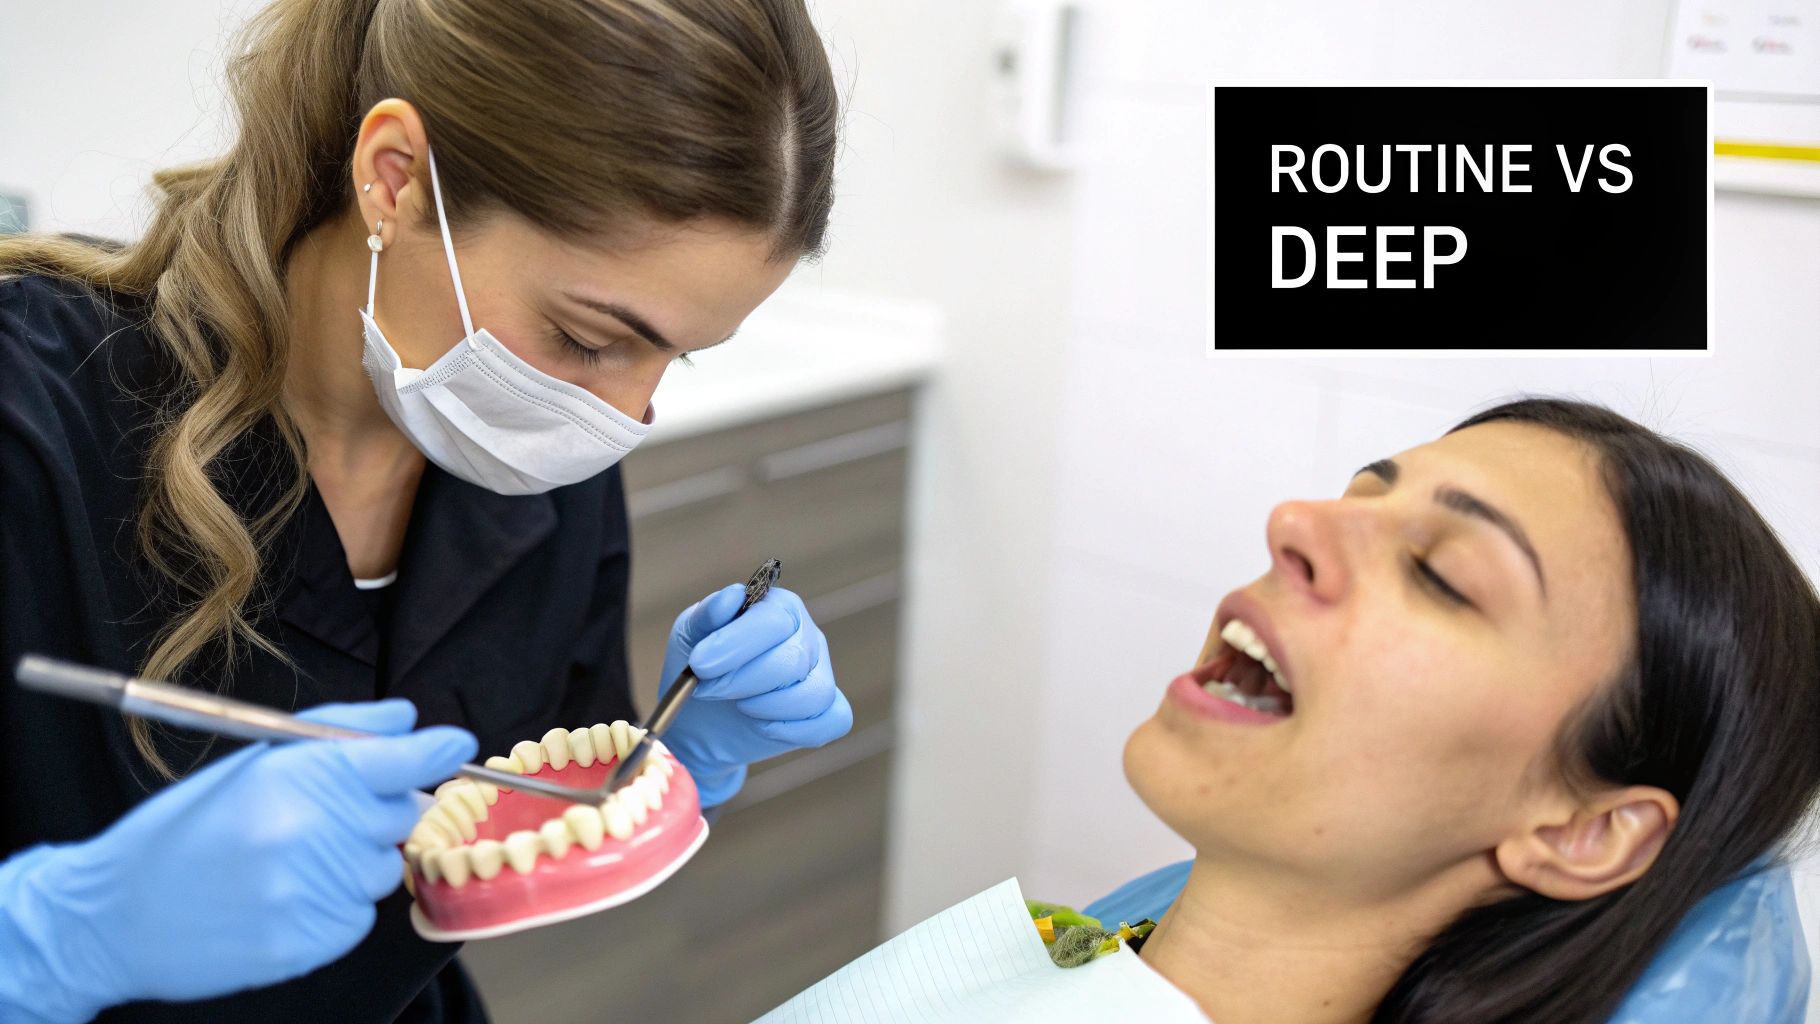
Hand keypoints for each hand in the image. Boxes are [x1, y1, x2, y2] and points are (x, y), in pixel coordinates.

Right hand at [0, 700, 474, 1021]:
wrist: (111, 917)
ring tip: (290, 861)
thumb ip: (336, 731)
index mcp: (292, 779)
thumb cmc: (180, 832)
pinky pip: (358, 917)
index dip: (436, 750)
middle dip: (379, 809)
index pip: (399, 759)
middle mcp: (307, 833)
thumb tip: (407, 718)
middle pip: (403, 813)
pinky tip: (284, 897)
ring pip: (384, 867)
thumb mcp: (248, 762)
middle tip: (323, 816)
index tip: (455, 745)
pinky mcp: (306, 943)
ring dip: (356, 861)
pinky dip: (335, 906)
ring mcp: (308, 892)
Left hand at [658, 584, 852, 806]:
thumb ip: (708, 614)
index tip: (700, 665)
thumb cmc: (701, 667)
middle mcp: (808, 637)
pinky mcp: (829, 712)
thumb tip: (732, 596)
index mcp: (781, 609)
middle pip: (794, 660)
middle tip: (707, 688)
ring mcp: (822, 675)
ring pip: (816, 694)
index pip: (774, 621)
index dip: (736, 645)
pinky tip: (763, 727)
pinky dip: (796, 730)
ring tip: (738, 706)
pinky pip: (834, 721)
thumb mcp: (690, 634)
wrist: (700, 719)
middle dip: (743, 681)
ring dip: (768, 707)